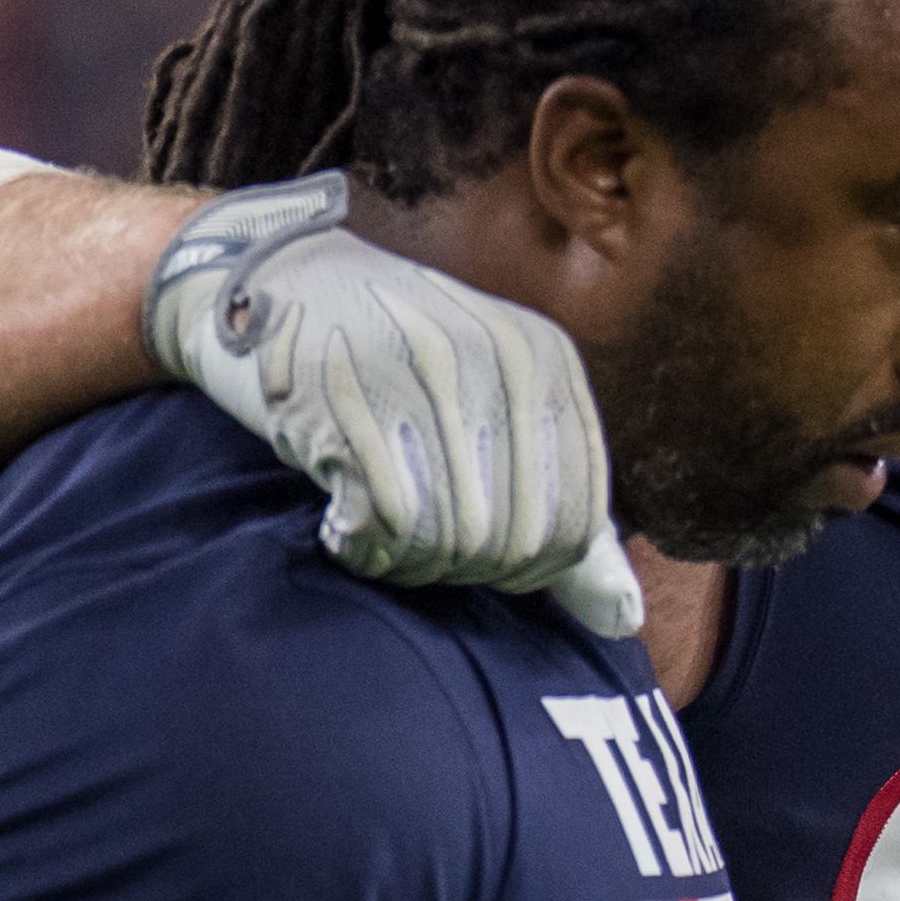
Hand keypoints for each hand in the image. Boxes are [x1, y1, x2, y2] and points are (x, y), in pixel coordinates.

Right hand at [144, 175, 645, 637]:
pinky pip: (386, 522)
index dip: (525, 568)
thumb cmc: (395, 365)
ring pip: (451, 538)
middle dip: (462, 570)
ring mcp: (421, 370)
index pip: (576, 523)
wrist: (275, 281)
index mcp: (548, 361)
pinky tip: (343, 525)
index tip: (474, 554)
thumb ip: (566, 516)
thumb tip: (623, 619)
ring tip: (378, 535)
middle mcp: (497, 357)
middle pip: (513, 540)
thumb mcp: (498, 418)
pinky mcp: (348, 393)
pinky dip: (362, 548)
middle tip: (414, 546)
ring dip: (408, 563)